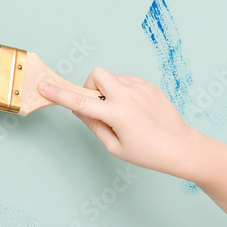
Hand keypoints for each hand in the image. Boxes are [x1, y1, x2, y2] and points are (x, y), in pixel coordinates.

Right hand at [37, 67, 200, 179]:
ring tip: (122, 112)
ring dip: (108, 90)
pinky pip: (127, 80)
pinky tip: (134, 109)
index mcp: (118, 114)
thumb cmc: (150, 153)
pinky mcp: (150, 86)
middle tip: (100, 106)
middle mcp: (128, 96)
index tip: (44, 86)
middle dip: (91, 87)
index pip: (81, 102)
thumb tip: (81, 110)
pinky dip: (123, 90)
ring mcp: (141, 88)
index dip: (60, 94)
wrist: (182, 147)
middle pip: (96, 74)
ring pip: (112, 76)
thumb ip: (95, 126)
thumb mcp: (116, 148)